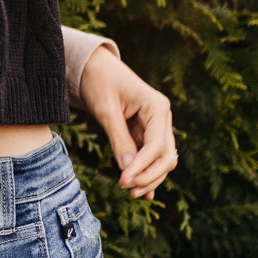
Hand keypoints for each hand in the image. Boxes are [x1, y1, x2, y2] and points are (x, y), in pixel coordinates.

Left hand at [78, 44, 177, 200]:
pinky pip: (151, 156)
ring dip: (149, 177)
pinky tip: (142, 192)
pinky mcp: (146, 132)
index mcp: (157, 107)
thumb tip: (128, 170)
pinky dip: (147, 172)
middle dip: (149, 176)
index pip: (156, 146)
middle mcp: (162, 117)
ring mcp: (156, 125)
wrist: (92, 65)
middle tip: (126, 190)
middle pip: (165, 156)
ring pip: (162, 160)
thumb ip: (118, 139)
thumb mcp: (105, 110)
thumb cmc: (98, 81)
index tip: (123, 182)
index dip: (142, 167)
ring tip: (130, 192)